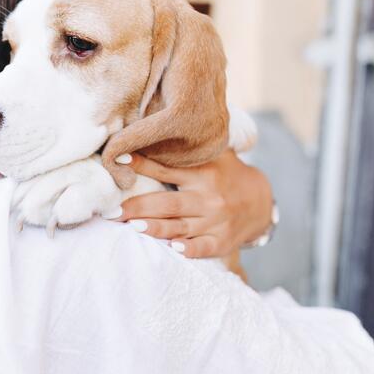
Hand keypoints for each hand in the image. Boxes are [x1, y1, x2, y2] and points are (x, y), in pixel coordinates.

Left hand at [110, 151, 272, 258]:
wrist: (261, 202)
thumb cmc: (225, 174)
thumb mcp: (213, 154)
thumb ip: (186, 146)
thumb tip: (150, 124)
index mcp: (202, 173)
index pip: (166, 168)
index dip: (142, 163)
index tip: (119, 158)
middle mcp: (207, 197)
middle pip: (169, 203)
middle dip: (139, 207)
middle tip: (112, 211)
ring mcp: (215, 221)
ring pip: (181, 226)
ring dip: (156, 228)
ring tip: (133, 227)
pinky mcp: (222, 241)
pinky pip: (204, 247)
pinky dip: (190, 249)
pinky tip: (175, 249)